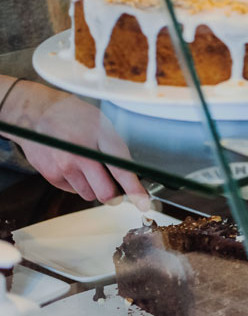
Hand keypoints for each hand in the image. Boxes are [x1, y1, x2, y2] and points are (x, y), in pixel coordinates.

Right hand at [0, 79, 145, 202]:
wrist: (36, 113)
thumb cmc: (74, 117)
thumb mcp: (102, 125)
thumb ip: (116, 150)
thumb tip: (132, 174)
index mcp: (100, 137)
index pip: (121, 169)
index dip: (134, 189)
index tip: (143, 203)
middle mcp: (81, 154)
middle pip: (106, 193)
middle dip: (115, 194)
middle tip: (115, 186)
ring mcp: (64, 166)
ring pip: (90, 195)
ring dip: (94, 187)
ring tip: (87, 166)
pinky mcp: (51, 174)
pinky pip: (73, 190)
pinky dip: (77, 183)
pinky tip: (72, 165)